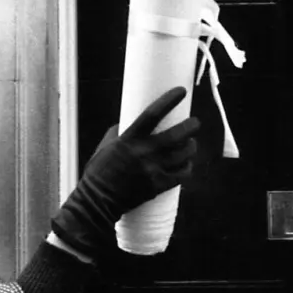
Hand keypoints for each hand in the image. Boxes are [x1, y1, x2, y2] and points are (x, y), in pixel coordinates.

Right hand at [50, 87, 200, 259]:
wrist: (97, 201)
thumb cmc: (99, 172)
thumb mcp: (105, 146)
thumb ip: (120, 132)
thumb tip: (132, 122)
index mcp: (129, 139)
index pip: (153, 114)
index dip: (169, 100)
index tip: (181, 91)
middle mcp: (143, 152)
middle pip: (177, 135)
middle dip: (191, 126)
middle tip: (195, 122)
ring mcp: (153, 170)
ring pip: (183, 155)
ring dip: (191, 147)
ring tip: (191, 144)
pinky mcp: (158, 186)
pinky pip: (182, 174)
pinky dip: (187, 167)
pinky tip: (187, 163)